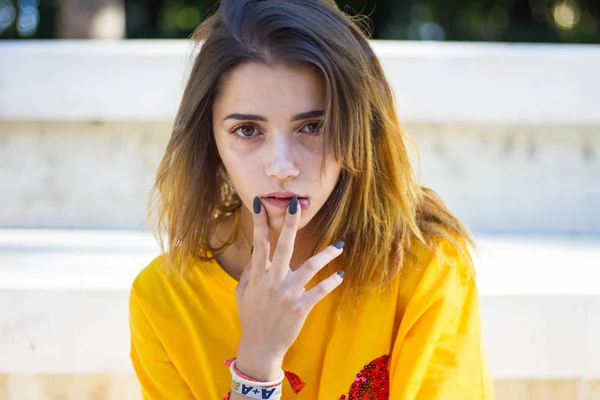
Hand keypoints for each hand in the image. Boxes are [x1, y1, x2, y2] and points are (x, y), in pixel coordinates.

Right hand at [233, 196, 344, 380]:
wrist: (260, 347)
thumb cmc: (251, 318)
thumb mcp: (242, 293)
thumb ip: (249, 272)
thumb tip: (256, 252)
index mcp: (258, 276)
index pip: (259, 243)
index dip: (260, 222)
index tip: (261, 202)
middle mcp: (273, 281)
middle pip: (284, 246)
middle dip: (290, 224)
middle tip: (297, 205)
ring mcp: (288, 294)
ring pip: (310, 267)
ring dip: (327, 254)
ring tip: (340, 245)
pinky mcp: (301, 307)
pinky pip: (320, 290)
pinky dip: (331, 281)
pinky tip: (340, 274)